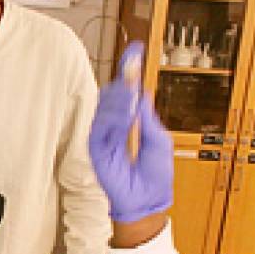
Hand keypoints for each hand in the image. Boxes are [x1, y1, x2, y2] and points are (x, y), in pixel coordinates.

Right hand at [88, 44, 173, 222]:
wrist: (149, 202)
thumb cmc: (155, 176)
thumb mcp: (158, 139)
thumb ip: (147, 117)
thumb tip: (142, 92)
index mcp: (128, 123)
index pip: (124, 93)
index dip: (128, 72)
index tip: (135, 51)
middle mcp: (113, 128)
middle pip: (112, 96)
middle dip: (123, 83)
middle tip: (133, 72)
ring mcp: (103, 138)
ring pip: (105, 108)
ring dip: (119, 99)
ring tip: (132, 95)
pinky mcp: (96, 150)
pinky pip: (100, 128)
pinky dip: (113, 118)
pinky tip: (126, 115)